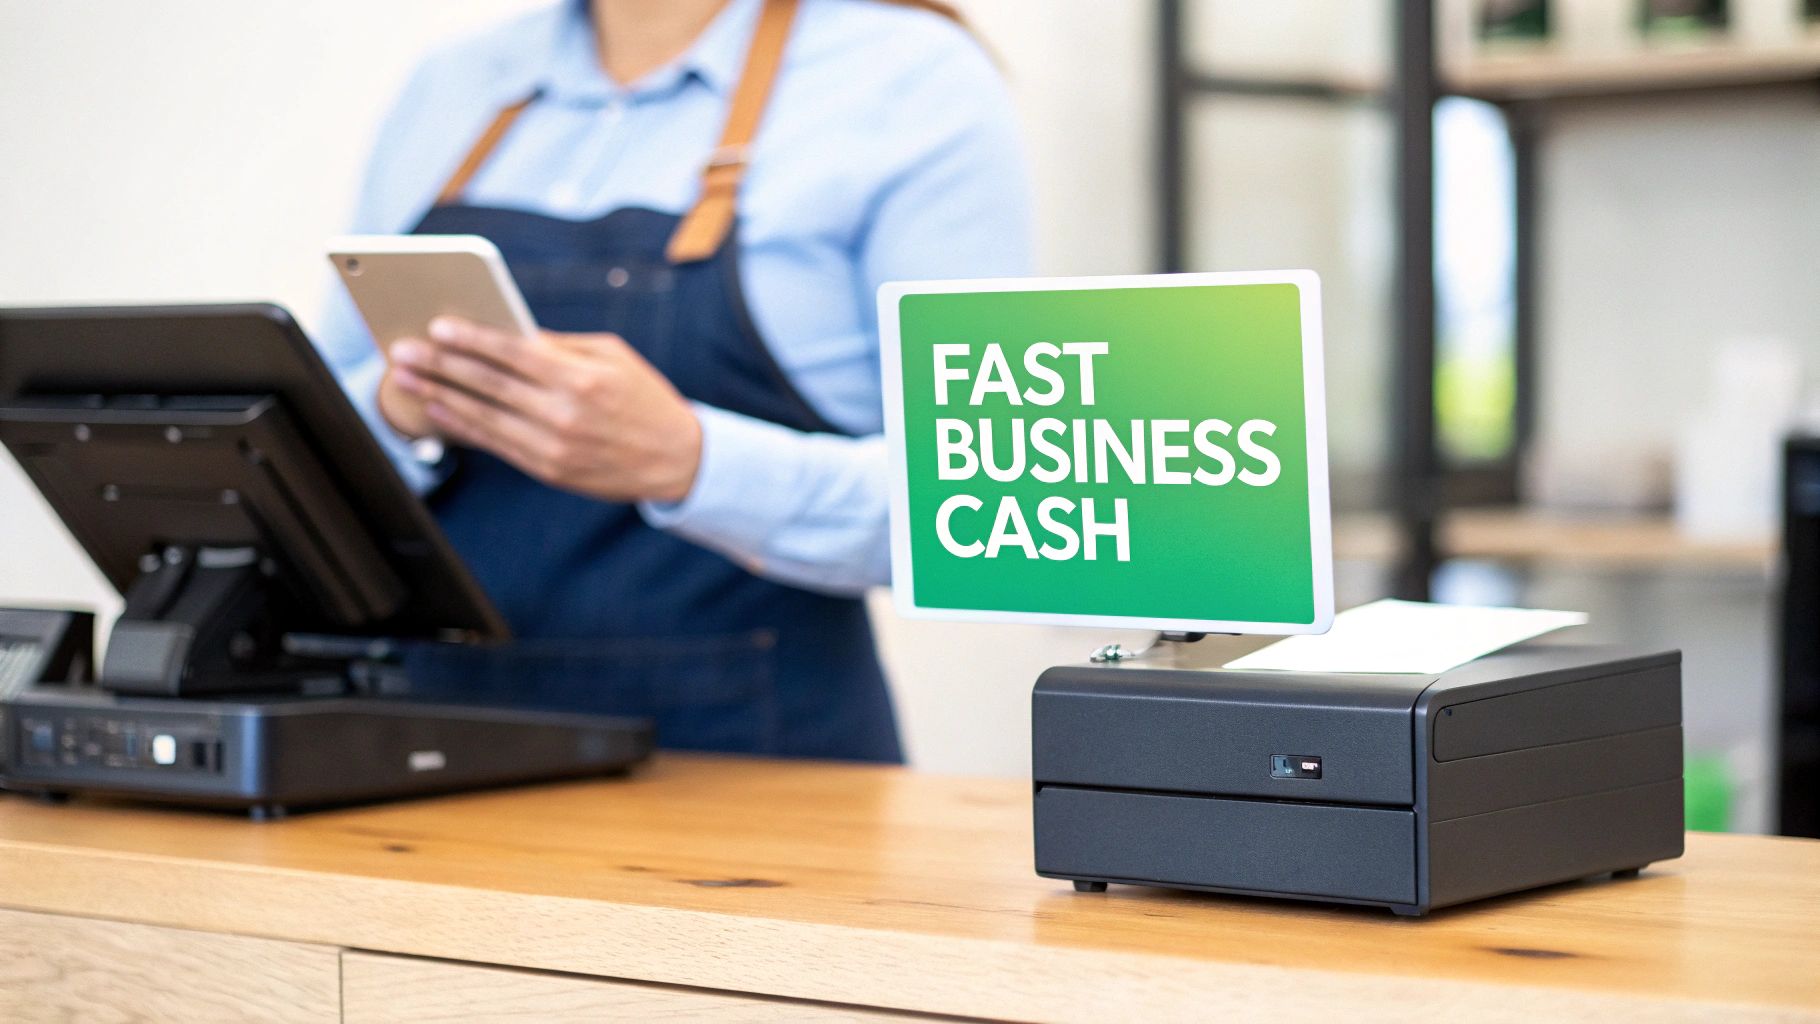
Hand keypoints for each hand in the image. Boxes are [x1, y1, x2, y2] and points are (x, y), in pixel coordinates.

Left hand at [388, 317, 703, 503]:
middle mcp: (566, 413)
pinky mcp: (550, 470)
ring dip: (439, 394)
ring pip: (484, 416)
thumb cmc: (643, 397)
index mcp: (584, 377)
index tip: (438, 325)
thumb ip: (561, 345)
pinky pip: (495, 445)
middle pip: (490, 384)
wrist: (676, 459)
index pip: (516, 353)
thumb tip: (509, 334)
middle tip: (403, 349)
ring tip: (405, 377)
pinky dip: (462, 425)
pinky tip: (436, 408)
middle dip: (442, 364)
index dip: (473, 338)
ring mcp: (555, 445)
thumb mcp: (613, 357)